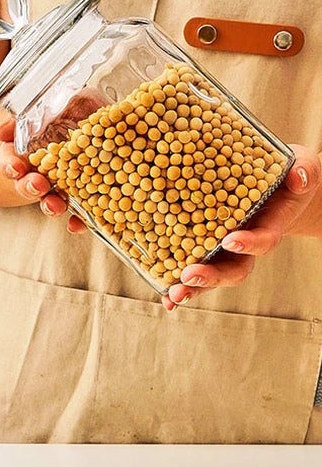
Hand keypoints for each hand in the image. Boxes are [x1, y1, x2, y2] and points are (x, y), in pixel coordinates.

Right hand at [0, 88, 107, 231]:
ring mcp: (63, 188)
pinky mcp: (85, 199)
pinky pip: (78, 215)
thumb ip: (36, 112)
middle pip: (26, 184)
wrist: (116, 122)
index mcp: (30, 150)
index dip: (10, 165)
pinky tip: (76, 224)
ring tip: (55, 205)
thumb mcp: (64, 100)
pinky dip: (77, 222)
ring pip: (49, 201)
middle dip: (28, 186)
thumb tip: (0, 131)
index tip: (16, 167)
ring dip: (48, 206)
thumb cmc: (84, 108)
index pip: (10, 159)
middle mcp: (42, 171)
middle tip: (38, 185)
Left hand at [163, 144, 320, 309]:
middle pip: (233, 270)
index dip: (249, 243)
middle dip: (212, 276)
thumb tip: (298, 179)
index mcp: (269, 226)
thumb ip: (303, 172)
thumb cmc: (285, 176)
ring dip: (192, 287)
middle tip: (189, 275)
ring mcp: (223, 252)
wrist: (273, 188)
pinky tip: (165, 300)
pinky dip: (177, 287)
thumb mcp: (300, 166)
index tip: (231, 240)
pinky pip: (190, 270)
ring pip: (210, 275)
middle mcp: (245, 245)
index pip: (263, 240)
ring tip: (173, 294)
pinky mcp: (203, 249)